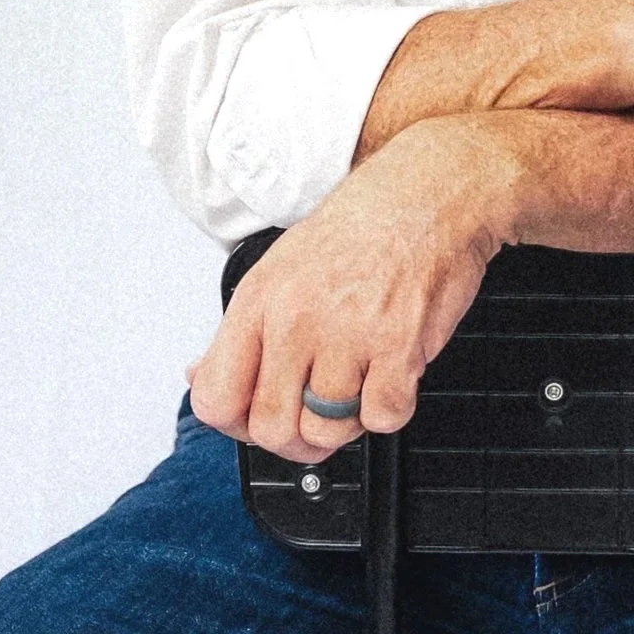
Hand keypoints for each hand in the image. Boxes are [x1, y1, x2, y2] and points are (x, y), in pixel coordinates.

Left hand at [186, 120, 515, 464]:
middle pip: (270, 428)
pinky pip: (382, 418)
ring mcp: (347, 335)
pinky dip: (389, 410)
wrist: (429, 195)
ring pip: (327, 431)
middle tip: (312, 419)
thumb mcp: (280, 267)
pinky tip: (389, 376)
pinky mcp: (398, 347)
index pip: (215, 398)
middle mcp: (296, 319)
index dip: (235, 424)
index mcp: (259, 300)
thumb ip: (242, 331)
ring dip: (345, 424)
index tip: (255, 418)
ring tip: (356, 388)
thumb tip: (203, 376)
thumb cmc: (361, 227)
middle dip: (293, 439)